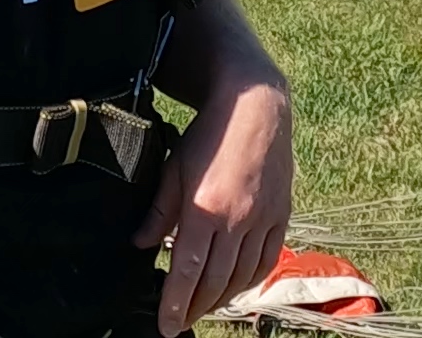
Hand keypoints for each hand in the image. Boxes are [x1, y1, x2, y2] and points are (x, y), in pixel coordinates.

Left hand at [134, 78, 292, 335]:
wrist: (254, 106)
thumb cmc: (209, 134)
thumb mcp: (174, 167)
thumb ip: (159, 210)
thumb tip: (140, 244)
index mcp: (205, 209)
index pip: (188, 270)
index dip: (176, 302)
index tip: (166, 326)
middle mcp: (237, 220)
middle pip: (216, 280)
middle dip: (196, 308)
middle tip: (181, 323)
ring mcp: (263, 219)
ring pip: (242, 275)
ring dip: (222, 298)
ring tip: (203, 307)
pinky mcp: (281, 215)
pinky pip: (267, 259)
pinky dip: (250, 279)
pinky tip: (235, 286)